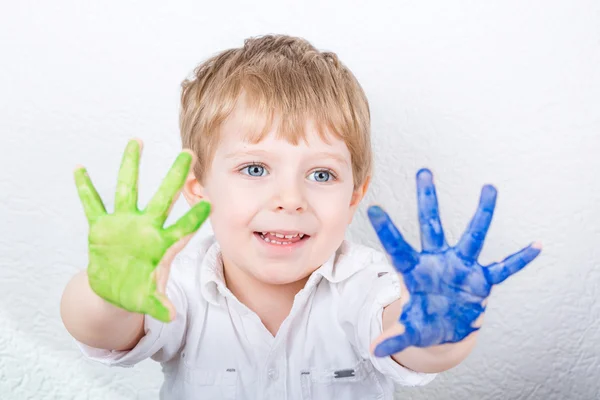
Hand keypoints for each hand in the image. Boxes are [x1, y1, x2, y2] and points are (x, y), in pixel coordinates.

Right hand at [74, 139, 209, 321]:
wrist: (114, 290)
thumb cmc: (137, 293)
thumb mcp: (147, 300)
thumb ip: (158, 304)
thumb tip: (170, 316)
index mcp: (162, 245)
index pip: (182, 228)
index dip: (194, 217)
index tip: (208, 201)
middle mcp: (146, 228)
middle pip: (163, 197)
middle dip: (175, 176)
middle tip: (188, 153)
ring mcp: (123, 223)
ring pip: (128, 189)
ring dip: (131, 166)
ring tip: (137, 141)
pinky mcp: (101, 226)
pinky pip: (92, 204)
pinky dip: (84, 189)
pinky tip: (79, 169)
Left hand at [367, 169, 541, 356]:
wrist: (445, 327)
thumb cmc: (424, 323)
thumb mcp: (411, 330)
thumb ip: (396, 338)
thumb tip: (376, 349)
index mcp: (415, 272)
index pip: (398, 247)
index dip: (388, 230)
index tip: (375, 208)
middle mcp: (438, 262)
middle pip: (432, 226)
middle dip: (428, 200)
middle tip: (424, 172)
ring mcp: (462, 267)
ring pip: (472, 236)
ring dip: (482, 214)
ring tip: (489, 188)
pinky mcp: (482, 280)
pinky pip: (503, 268)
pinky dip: (519, 260)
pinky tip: (536, 246)